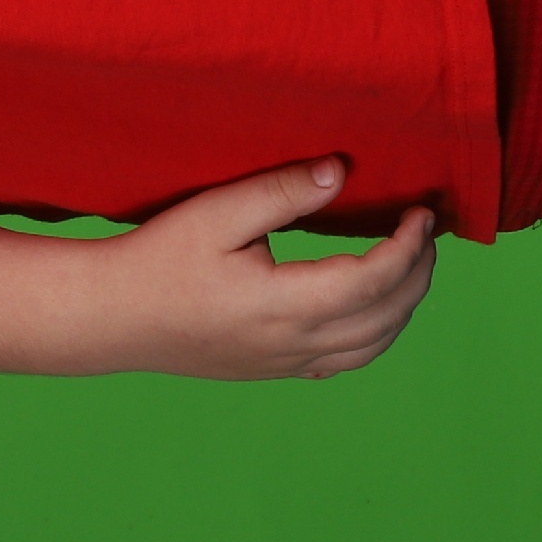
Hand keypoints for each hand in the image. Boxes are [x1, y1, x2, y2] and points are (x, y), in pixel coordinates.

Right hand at [93, 160, 436, 380]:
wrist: (114, 317)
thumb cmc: (159, 259)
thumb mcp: (217, 213)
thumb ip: (282, 192)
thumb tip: (340, 172)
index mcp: (283, 304)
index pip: (373, 279)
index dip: (409, 247)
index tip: (420, 213)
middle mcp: (292, 343)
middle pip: (386, 316)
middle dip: (418, 273)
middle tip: (426, 232)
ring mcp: (285, 364)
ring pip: (372, 347)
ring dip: (404, 307)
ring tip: (411, 267)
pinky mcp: (274, 370)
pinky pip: (345, 363)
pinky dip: (376, 336)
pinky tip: (374, 309)